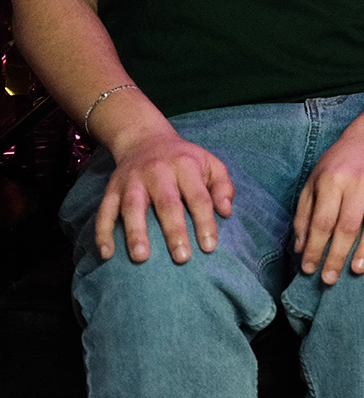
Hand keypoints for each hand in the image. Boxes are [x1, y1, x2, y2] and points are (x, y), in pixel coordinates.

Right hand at [94, 129, 235, 263]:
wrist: (145, 139)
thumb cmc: (184, 159)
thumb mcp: (210, 163)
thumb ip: (222, 186)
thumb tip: (226, 212)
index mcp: (185, 166)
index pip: (198, 196)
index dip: (205, 222)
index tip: (209, 247)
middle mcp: (157, 172)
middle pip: (166, 203)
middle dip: (174, 231)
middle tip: (181, 258)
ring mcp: (131, 180)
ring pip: (132, 207)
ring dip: (135, 233)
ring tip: (141, 258)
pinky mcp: (111, 189)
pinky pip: (104, 211)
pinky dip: (103, 232)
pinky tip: (106, 254)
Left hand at [295, 127, 363, 283]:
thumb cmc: (338, 165)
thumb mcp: (314, 183)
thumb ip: (305, 215)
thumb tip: (301, 249)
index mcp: (333, 180)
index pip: (323, 221)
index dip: (315, 248)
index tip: (309, 270)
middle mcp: (358, 181)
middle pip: (348, 225)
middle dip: (337, 255)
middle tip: (330, 279)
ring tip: (358, 270)